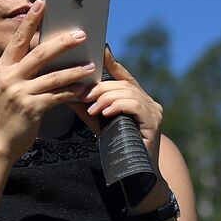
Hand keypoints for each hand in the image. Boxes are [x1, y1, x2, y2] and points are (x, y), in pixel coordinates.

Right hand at [0, 0, 102, 157]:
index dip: (31, 21)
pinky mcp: (31, 109)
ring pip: (53, 76)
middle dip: (62, 42)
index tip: (42, 4)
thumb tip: (43, 53)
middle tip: (81, 35)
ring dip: (75, 70)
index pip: (18, 40)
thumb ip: (19, 71)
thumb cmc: (4, 114)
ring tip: (91, 65)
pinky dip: (73, 93)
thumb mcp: (5, 88)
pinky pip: (58, 96)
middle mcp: (9, 77)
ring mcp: (19, 93)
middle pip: (39, 53)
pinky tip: (85, 90)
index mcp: (2, 68)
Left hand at [79, 46, 164, 166]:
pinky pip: (134, 105)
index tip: (101, 49)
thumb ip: (86, 106)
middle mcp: (148, 101)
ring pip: (127, 92)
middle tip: (82, 94)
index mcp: (136, 98)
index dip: (112, 62)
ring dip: (106, 98)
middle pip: (122, 84)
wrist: (134, 172)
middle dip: (100, 87)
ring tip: (91, 108)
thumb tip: (66, 91)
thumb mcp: (98, 122)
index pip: (123, 75)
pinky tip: (104, 113)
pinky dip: (117, 106)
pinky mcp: (154, 121)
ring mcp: (154, 110)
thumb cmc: (116, 146)